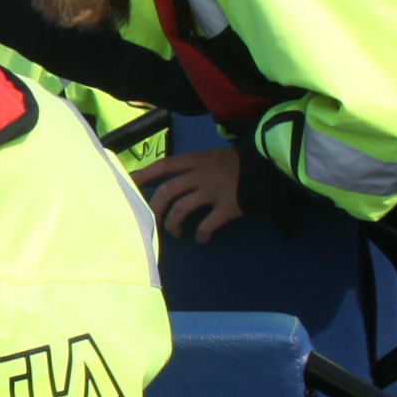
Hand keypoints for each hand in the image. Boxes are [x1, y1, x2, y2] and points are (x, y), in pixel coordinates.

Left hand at [131, 147, 247, 242]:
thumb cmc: (237, 163)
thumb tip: (169, 183)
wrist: (267, 168)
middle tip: (150, 220)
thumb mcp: (211, 157)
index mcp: (196, 160)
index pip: (164, 165)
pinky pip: (207, 225)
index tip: (129, 183)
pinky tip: (202, 239)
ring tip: (176, 232)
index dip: (144, 174)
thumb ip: (192, 167)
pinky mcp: (227, 207)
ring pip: (182, 208)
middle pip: (167, 190)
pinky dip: (201, 234)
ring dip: (173, 223)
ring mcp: (213, 191)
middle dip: (154, 208)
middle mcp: (200, 175)